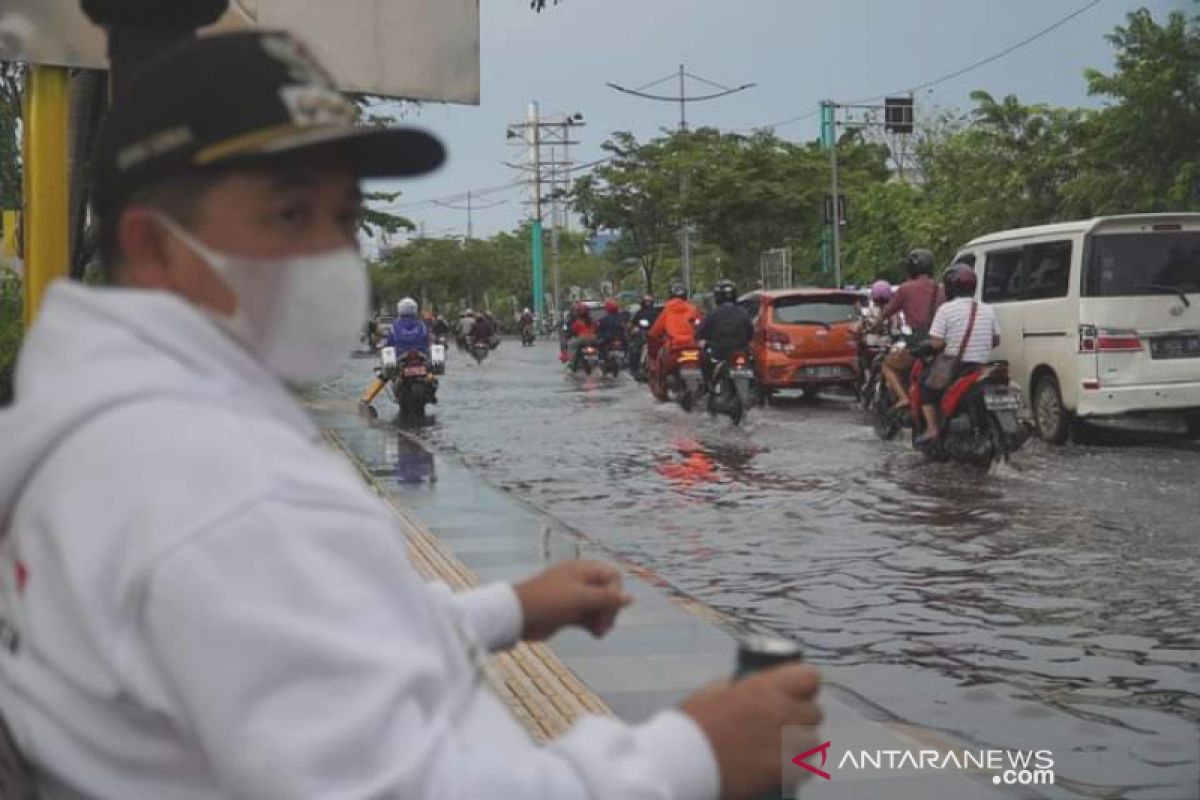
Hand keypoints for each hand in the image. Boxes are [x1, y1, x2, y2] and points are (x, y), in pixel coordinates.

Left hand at [514, 560, 632, 640]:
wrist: (517, 616)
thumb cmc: (548, 601)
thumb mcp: (579, 598)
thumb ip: (606, 598)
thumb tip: (631, 598)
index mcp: (582, 570)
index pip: (611, 576)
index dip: (615, 591)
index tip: (609, 605)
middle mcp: (580, 582)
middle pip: (607, 593)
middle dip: (610, 608)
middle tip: (604, 623)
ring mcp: (574, 598)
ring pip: (598, 607)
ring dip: (603, 619)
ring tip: (600, 631)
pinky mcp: (568, 614)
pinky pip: (588, 617)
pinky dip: (593, 625)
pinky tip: (595, 634)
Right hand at [681, 664, 821, 799]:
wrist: (682, 762)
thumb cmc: (691, 726)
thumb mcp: (711, 693)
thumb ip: (734, 687)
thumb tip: (740, 686)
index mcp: (765, 687)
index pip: (810, 678)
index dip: (805, 687)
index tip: (796, 694)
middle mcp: (782, 712)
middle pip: (814, 712)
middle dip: (801, 718)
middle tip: (783, 726)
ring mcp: (786, 743)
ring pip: (813, 741)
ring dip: (800, 743)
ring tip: (779, 749)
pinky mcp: (785, 772)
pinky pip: (806, 767)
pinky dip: (796, 768)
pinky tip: (779, 767)